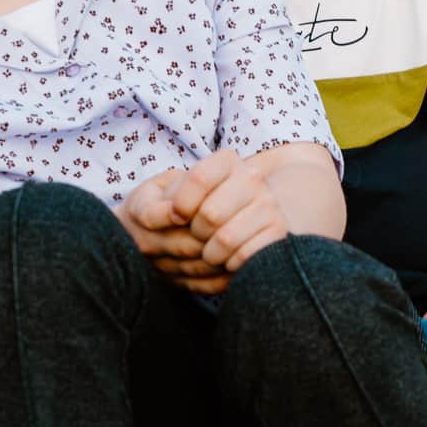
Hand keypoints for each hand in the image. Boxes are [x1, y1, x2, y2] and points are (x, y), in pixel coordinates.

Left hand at [118, 150, 289, 289]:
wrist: (203, 232)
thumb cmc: (173, 214)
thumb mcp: (149, 204)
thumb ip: (150, 208)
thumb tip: (171, 216)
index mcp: (225, 161)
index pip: (198, 179)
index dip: (180, 205)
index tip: (176, 216)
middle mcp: (252, 178)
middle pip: (210, 215)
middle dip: (194, 234)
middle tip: (195, 235)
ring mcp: (269, 205)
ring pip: (227, 239)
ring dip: (208, 255)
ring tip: (208, 251)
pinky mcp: (278, 233)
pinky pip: (245, 257)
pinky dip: (229, 265)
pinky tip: (226, 259)